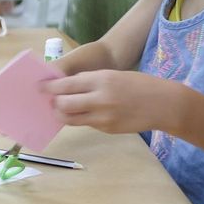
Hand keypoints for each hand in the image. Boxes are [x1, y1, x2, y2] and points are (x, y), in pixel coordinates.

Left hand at [45, 69, 172, 134]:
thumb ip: (91, 81)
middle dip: (55, 103)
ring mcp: (103, 117)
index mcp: (101, 80)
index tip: (40, 87)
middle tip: (51, 101)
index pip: (66, 85)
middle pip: (64, 104)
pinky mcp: (107, 129)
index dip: (50, 87)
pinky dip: (82, 119)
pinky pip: (86, 124)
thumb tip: (67, 87)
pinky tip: (84, 114)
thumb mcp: (114, 75)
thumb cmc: (138, 85)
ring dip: (63, 114)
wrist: (163, 104)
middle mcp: (100, 99)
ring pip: (71, 119)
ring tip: (61, 110)